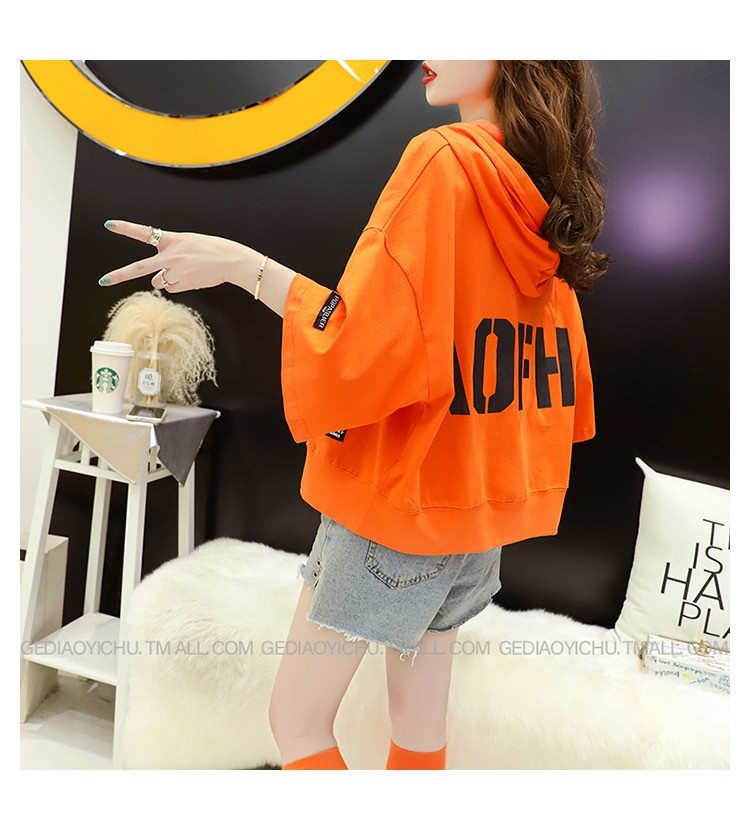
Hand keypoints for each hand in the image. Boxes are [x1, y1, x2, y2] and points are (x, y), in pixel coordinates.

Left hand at [98, 219, 252, 292]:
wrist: (231, 260)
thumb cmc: (210, 250)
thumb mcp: (188, 243)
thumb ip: (170, 254)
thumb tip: (158, 280)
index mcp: (171, 240)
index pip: (144, 232)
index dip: (126, 228)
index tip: (109, 225)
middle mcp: (171, 256)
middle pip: (140, 268)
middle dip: (119, 275)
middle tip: (102, 282)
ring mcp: (176, 272)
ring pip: (159, 282)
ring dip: (167, 279)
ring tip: (186, 271)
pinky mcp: (182, 284)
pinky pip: (172, 289)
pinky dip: (179, 285)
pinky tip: (192, 277)